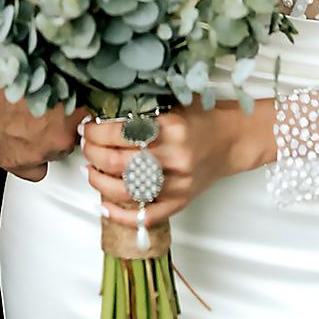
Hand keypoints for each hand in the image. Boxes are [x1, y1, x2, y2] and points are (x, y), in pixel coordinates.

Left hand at [82, 99, 275, 228]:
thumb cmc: (200, 117)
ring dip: (98, 182)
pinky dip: (120, 215)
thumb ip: (144, 107)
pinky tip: (103, 205)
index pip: (121, 132)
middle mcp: (174, 157)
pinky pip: (146, 216)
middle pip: (118, 162)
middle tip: (85, 145)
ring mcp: (178, 183)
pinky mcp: (181, 202)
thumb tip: (102, 110)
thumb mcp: (173, 103)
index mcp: (171, 127)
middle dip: (92, 153)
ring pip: (126, 190)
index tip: (87, 127)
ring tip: (89, 170)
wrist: (233, 140)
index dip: (96, 131)